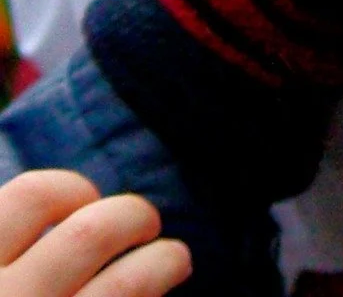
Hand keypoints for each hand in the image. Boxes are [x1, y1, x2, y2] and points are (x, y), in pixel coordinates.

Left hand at [0, 172, 189, 296]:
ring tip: (90, 203)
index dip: (163, 263)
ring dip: (75, 190)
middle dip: (132, 217)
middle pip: (88, 233)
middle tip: (148, 225)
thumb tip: (149, 281)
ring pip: (33, 195)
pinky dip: (27, 201)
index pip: (124, 287)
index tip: (180, 258)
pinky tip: (38, 216)